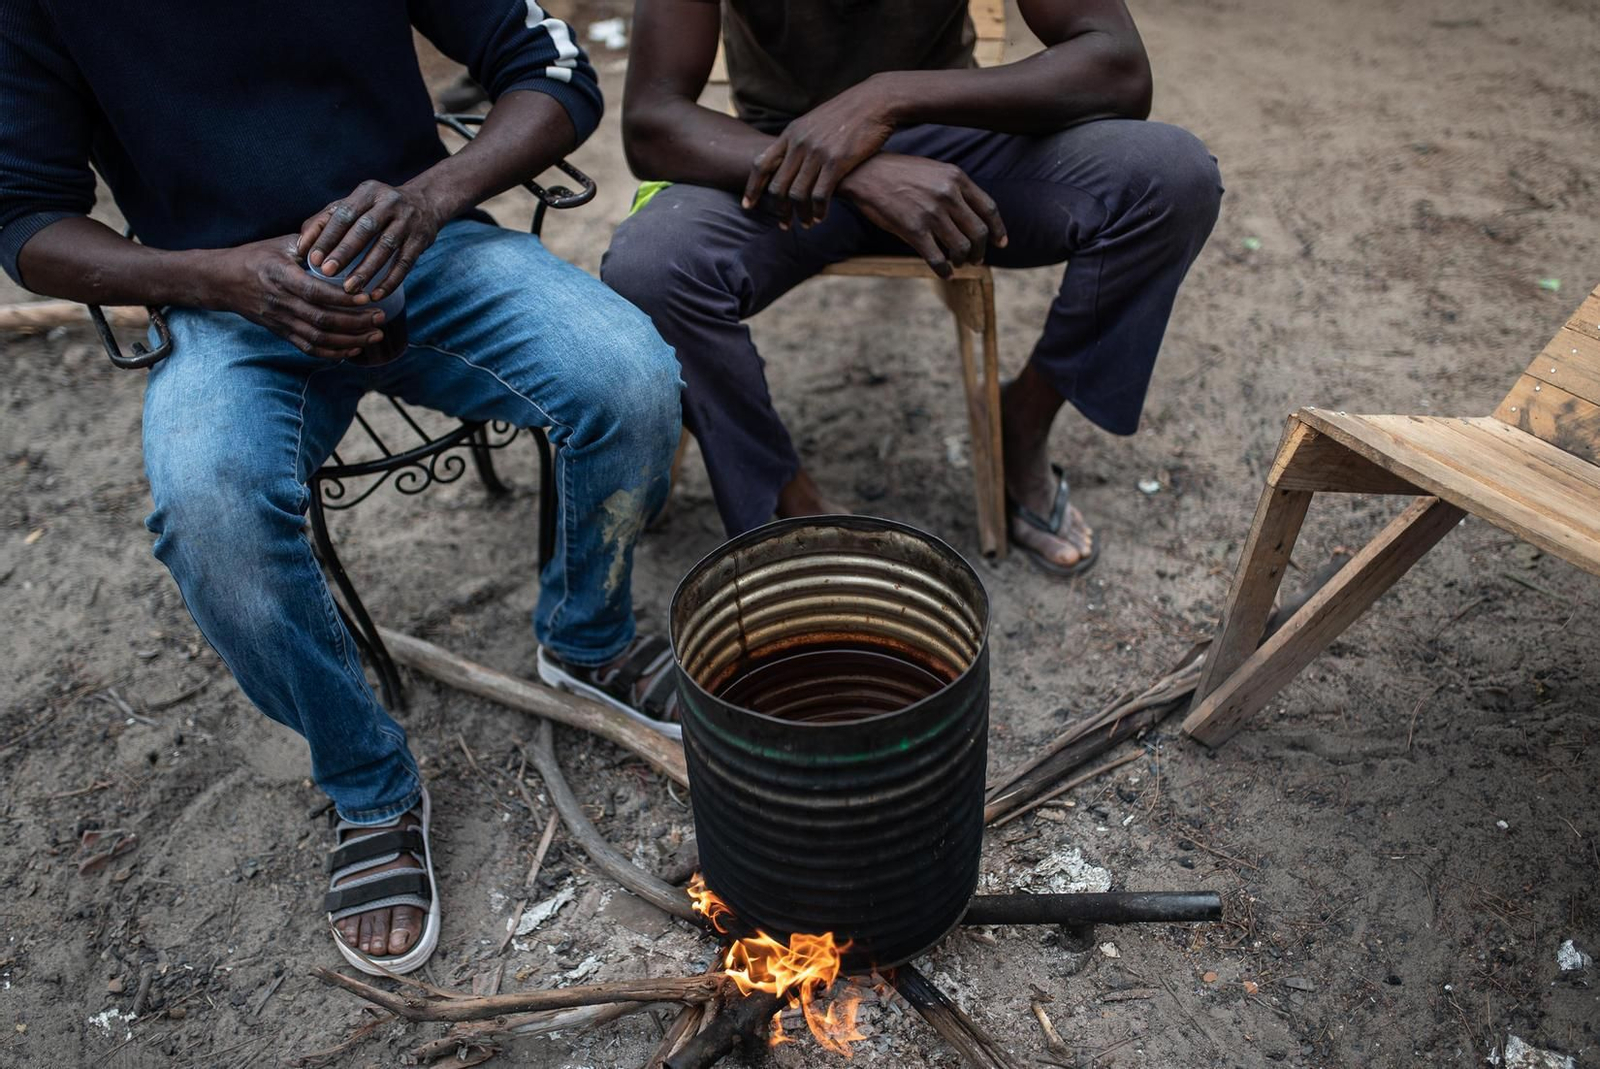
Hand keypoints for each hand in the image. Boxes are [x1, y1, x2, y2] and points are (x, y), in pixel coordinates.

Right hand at [208, 236, 384, 359]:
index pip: (315, 292)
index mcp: (280, 276)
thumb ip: (312, 244)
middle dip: (355, 323)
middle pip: (321, 319)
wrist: (223, 281)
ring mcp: (280, 321)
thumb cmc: (256, 256)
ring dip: (350, 341)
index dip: (342, 298)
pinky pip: (309, 348)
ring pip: (318, 339)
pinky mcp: (281, 332)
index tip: (366, 297)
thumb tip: (347, 238)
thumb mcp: (281, 244)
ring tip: (375, 336)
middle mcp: (280, 302)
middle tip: (381, 318)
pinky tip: (354, 349)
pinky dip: (333, 353)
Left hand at [297, 180, 444, 298]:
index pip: (344, 214)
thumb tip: (302, 244)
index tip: (312, 259)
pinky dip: (390, 281)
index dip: (328, 236)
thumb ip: (327, 219)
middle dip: (345, 252)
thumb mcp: (356, 204)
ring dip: (367, 270)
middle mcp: (389, 203)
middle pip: (365, 229)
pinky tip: (376, 294)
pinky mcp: (421, 240)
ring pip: (386, 247)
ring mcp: (408, 222)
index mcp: (368, 192)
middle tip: (327, 273)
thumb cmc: (378, 208)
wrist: (426, 202)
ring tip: (350, 289)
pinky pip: (405, 263)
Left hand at [741, 80, 896, 228]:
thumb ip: (799, 138)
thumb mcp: (814, 120)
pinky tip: (820, 216)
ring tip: (805, 224)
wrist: (874, 101)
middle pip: (777, 185)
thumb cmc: (846, 113)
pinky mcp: (837, 162)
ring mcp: (817, 153)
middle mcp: (799, 143)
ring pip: (797, 194)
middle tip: (784, 225)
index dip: (752, 188)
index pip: (761, 164)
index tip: (747, 206)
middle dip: (778, 210)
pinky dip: (818, 210)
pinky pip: (820, 195)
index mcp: (791, 133)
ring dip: (799, 214)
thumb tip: (788, 157)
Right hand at [836, 154, 1006, 277]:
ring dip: (962, 260)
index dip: (997, 229)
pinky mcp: (913, 229)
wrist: (865, 172)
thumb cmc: (899, 173)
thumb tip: (970, 216)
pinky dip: (945, 270)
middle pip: (978, 232)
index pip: (988, 209)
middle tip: (976, 259)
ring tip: (957, 263)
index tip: (1001, 243)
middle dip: (980, 250)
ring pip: (961, 248)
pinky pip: (938, 258)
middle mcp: (948, 194)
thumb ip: (954, 188)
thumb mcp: (934, 170)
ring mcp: (931, 213)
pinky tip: (945, 273)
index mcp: (956, 178)